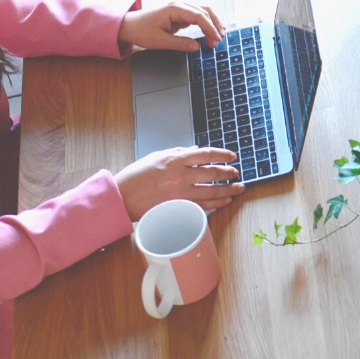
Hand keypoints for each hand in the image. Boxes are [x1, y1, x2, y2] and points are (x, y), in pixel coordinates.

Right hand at [114, 147, 244, 216]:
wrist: (121, 198)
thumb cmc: (135, 177)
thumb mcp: (156, 157)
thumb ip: (178, 153)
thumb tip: (196, 150)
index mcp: (175, 160)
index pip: (206, 154)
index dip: (222, 155)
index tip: (232, 157)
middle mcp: (180, 175)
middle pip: (212, 172)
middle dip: (228, 173)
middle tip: (236, 173)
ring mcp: (180, 193)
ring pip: (211, 190)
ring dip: (228, 189)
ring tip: (238, 188)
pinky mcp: (178, 207)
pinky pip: (203, 205)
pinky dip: (216, 202)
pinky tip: (225, 200)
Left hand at [119, 0, 224, 51]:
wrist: (129, 25)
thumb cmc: (141, 31)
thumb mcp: (160, 41)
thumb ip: (180, 44)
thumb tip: (197, 47)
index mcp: (174, 8)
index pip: (199, 16)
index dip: (210, 27)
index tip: (216, 39)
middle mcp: (179, 3)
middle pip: (204, 10)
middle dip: (214, 25)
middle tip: (219, 40)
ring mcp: (180, 6)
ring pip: (203, 11)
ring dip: (212, 22)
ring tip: (219, 36)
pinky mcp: (180, 12)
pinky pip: (197, 15)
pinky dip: (205, 23)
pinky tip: (210, 31)